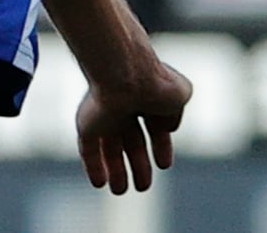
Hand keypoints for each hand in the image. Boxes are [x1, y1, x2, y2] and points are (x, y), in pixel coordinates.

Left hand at [77, 56, 191, 194]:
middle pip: (131, 140)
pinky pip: (88, 149)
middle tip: (143, 186)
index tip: (164, 164)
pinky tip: (99, 183)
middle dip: (138, 164)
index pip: (154, 126)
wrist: (124, 75)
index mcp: (147, 96)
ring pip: (109, 147)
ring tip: (120, 191)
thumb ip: (175, 112)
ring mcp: (105, 115)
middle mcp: (126, 106)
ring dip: (115, 169)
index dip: (160, 146)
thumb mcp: (179, 95)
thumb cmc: (154, 83)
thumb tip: (169, 127)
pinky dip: (93, 166)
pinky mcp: (87, 124)